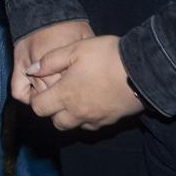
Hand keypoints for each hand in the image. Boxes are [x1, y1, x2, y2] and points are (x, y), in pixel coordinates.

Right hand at [12, 18, 94, 102]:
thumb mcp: (85, 39)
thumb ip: (88, 60)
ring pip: (38, 96)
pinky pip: (18, 91)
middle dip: (64, 98)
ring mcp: (28, 67)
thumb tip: (98, 79)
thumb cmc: (68, 25)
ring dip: (49, 99)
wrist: (41, 9)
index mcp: (60, 57)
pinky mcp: (17, 65)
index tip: (84, 93)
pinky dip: (27, 98)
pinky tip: (38, 96)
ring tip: (59, 98)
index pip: (69, 87)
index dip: (78, 93)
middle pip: (54, 94)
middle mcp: (41, 64)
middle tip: (73, 97)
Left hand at [27, 34, 142, 130]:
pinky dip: (88, 117)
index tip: (42, 87)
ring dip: (70, 115)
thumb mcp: (74, 49)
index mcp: (65, 95)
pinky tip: (93, 99)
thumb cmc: (106, 56)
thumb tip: (32, 70)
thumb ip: (50, 61)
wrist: (143, 70)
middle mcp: (78, 112)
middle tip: (60, 91)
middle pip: (56, 122)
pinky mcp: (111, 121)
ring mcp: (96, 119)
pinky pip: (93, 125)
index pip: (39, 108)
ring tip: (77, 95)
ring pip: (75, 126)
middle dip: (53, 110)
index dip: (36, 98)